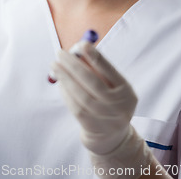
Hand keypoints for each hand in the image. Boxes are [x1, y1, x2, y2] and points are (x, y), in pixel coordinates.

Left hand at [51, 42, 153, 177]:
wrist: (111, 136)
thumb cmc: (108, 101)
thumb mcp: (111, 86)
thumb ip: (97, 70)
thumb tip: (77, 51)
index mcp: (126, 90)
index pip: (110, 70)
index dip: (96, 57)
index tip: (82, 45)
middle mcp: (119, 105)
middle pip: (93, 82)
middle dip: (74, 65)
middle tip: (60, 53)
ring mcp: (106, 119)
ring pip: (82, 96)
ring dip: (66, 78)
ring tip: (55, 66)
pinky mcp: (93, 128)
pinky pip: (76, 108)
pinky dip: (66, 93)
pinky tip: (60, 83)